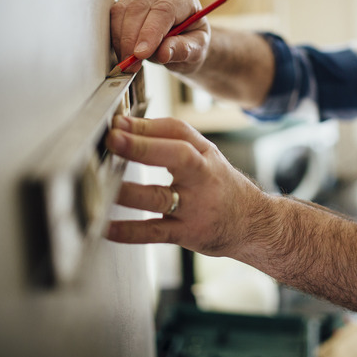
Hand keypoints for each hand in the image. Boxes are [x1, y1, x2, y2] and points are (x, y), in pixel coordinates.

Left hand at [104, 115, 271, 256]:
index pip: (178, 132)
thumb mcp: (207, 156)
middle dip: (143, 147)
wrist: (253, 223)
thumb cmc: (220, 186)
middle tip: (114, 139)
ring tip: (104, 184)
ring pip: (160, 197)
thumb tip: (125, 126)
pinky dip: (130, 231)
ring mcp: (196, 207)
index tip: (118, 122)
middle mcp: (202, 178)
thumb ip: (171, 140)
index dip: (147, 125)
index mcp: (204, 155)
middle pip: (176, 157)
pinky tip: (107, 227)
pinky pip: (155, 232)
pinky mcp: (188, 233)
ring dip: (130, 191)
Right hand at [110, 0, 209, 73]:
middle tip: (131, 63)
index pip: (164, 10)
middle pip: (139, 8)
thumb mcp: (197, 50)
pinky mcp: (127, 0)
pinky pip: (114, 15)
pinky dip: (115, 36)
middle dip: (131, 38)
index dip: (150, 32)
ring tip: (128, 61)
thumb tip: (163, 53)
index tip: (141, 54)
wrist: (184, 40)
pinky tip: (122, 52)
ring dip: (121, 38)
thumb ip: (183, 50)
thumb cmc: (192, 43)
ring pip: (122, 10)